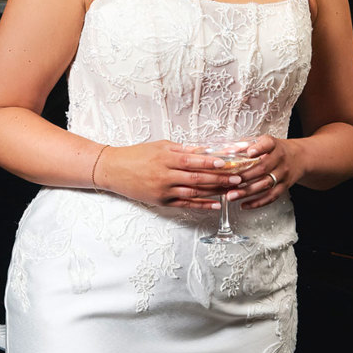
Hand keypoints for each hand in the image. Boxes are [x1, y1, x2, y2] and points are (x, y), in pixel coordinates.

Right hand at [96, 140, 243, 208]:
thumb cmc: (138, 154)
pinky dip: (201, 205)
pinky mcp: (162, 202)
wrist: (114, 170)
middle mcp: (165, 175)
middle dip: (219, 178)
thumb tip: (204, 149)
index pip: (192, 160)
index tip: (226, 162)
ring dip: (214, 192)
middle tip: (237, 177)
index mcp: (166, 158)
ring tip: (231, 191)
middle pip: (197, 178)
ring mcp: (164, 190)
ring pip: (194, 193)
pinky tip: (216, 205)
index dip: (210, 161)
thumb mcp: (160, 146)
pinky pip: (185, 205)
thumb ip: (182, 149)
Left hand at [224, 135, 301, 209]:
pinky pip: (271, 197)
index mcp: (274, 145)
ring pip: (265, 185)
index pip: (267, 144)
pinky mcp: (284, 186)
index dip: (258, 148)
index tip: (249, 152)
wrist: (299, 157)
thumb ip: (245, 145)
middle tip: (229, 181)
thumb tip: (226, 151)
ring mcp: (283, 174)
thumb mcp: (263, 141)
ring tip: (232, 195)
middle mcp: (280, 159)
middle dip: (245, 176)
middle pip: (263, 168)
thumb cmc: (276, 149)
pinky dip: (257, 202)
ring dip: (247, 192)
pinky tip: (244, 204)